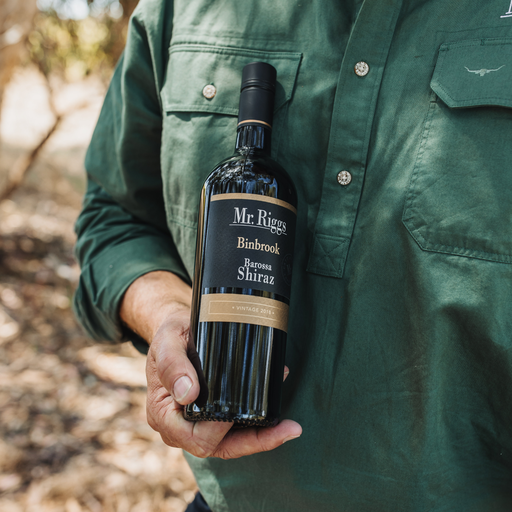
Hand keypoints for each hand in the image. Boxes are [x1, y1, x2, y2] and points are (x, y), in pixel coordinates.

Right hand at [146, 309, 301, 458]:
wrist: (177, 330)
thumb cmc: (170, 336)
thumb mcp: (167, 342)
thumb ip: (172, 365)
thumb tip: (188, 394)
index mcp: (162, 413)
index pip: (193, 437)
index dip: (218, 430)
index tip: (239, 411)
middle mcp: (178, 426)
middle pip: (218, 447)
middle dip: (255, 441)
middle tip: (287, 428)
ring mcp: (195, 425)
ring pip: (230, 444)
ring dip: (262, 438)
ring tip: (291, 428)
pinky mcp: (211, 418)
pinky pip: (234, 432)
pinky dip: (257, 427)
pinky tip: (278, 417)